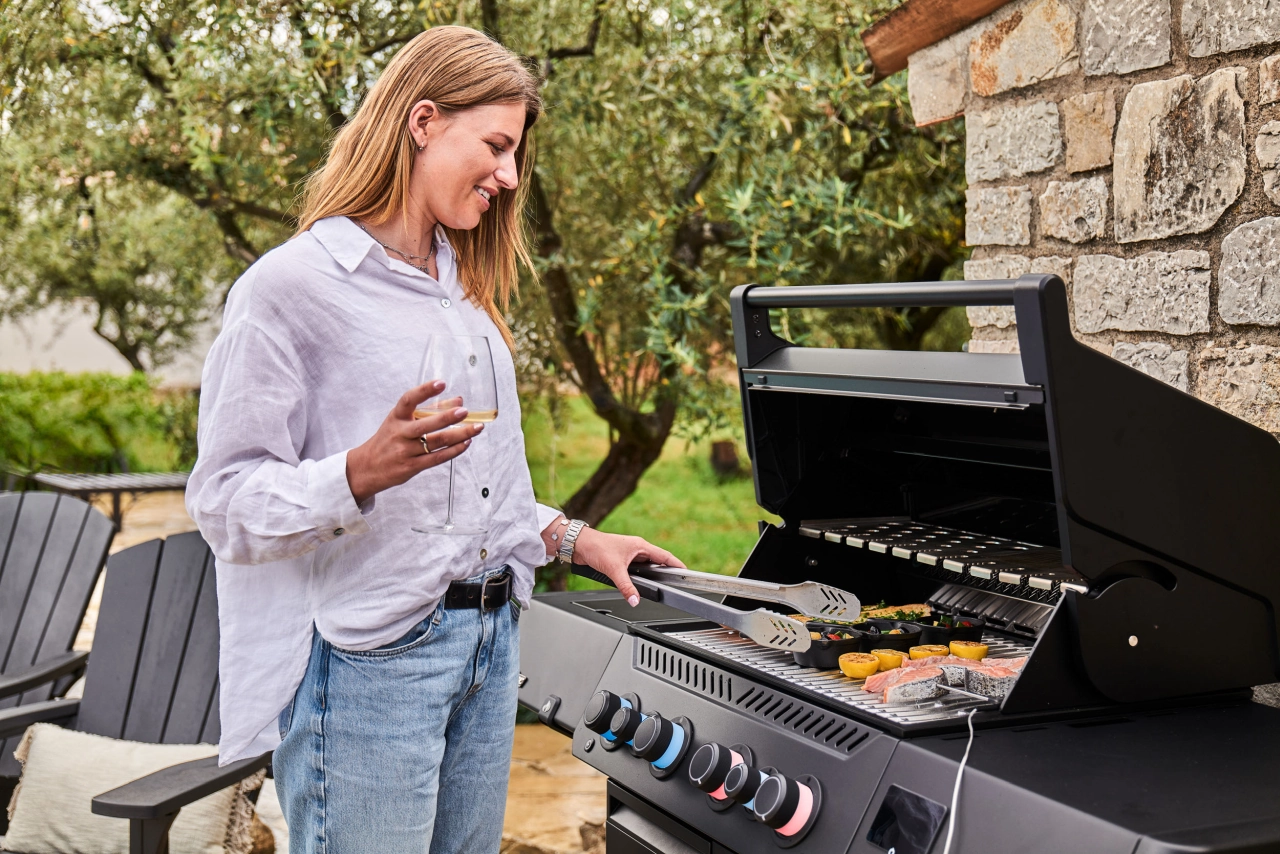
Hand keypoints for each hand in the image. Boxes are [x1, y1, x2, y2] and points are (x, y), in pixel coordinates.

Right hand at [345, 381, 481, 504]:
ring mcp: (406, 451)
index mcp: (396, 417)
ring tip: (476, 428)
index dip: (425, 391)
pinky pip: (437, 458)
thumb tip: (458, 400)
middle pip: (426, 424)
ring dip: (460, 435)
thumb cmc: (388, 440)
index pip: (409, 400)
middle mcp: (400, 433)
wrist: (367, 468)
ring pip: (437, 442)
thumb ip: (429, 410)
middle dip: (447, 417)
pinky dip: (454, 450)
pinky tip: (466, 443)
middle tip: (464, 411)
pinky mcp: (412, 467)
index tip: (441, 383)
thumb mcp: (401, 421)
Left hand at [571, 527, 685, 606]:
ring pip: (645, 566)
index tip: (685, 572)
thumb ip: (626, 587)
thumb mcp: (614, 569)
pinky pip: (634, 570)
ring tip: (658, 584)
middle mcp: (636, 548)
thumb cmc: (596, 547)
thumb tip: (635, 600)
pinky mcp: (620, 560)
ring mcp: (628, 554)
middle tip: (674, 582)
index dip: (676, 564)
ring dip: (649, 574)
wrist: (579, 544)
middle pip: (657, 561)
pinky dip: (637, 577)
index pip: (664, 556)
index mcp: (640, 546)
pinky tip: (637, 584)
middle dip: (665, 571)